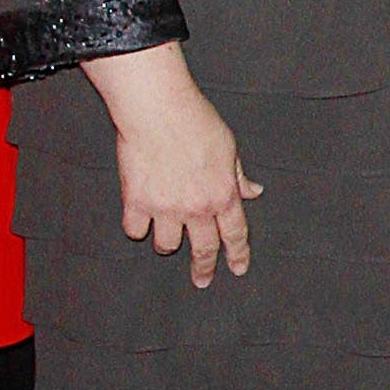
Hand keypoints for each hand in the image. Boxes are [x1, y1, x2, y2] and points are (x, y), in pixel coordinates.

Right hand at [82, 43, 258, 286]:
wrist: (159, 109)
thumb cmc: (196, 121)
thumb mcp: (229, 147)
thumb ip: (238, 176)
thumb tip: (254, 191)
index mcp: (223, 194)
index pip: (236, 234)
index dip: (238, 254)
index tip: (237, 268)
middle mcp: (196, 207)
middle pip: (204, 249)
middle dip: (204, 268)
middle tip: (202, 280)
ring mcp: (165, 208)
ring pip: (167, 244)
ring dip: (168, 243)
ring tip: (167, 235)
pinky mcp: (135, 202)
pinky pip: (135, 230)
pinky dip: (137, 227)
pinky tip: (139, 220)